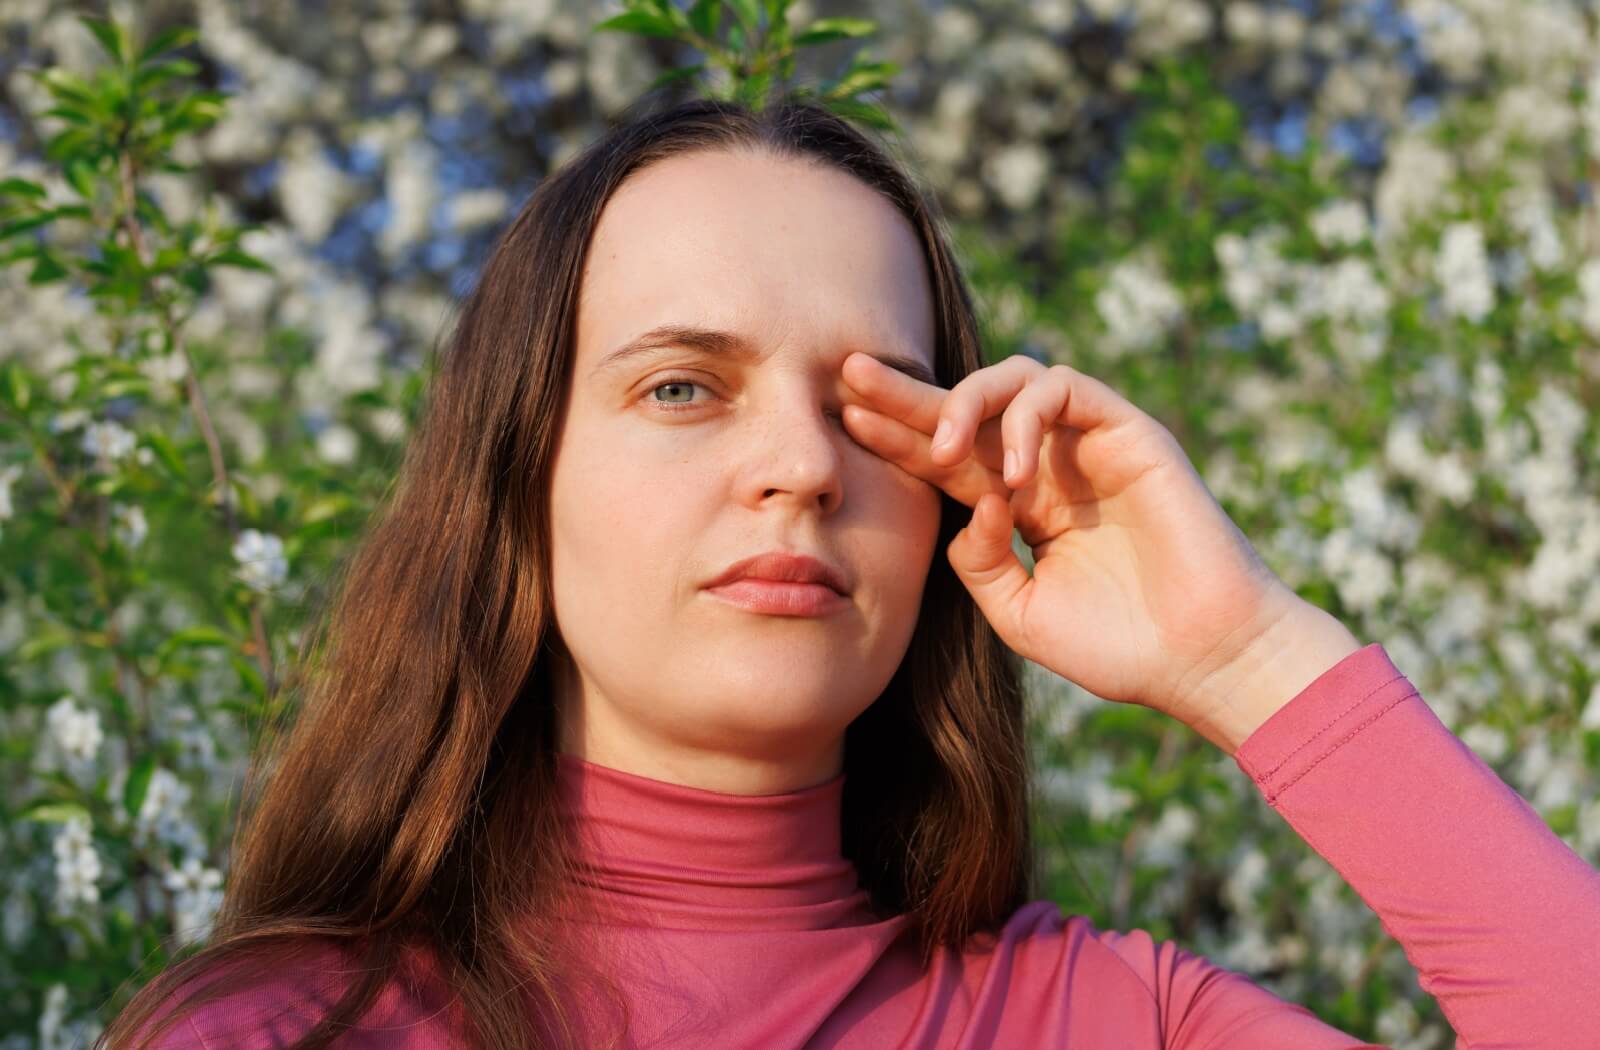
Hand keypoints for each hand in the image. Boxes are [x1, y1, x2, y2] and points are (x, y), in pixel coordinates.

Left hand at [840, 351, 1305, 732]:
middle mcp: (1047, 466)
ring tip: (942, 450)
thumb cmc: (1119, 646)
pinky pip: (1064, 388)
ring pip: (1014, 380)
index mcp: (1019, 506)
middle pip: (966, 411)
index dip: (897, 438)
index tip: (843, 423)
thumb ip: (976, 561)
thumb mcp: (1019, 612)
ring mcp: (1088, 446)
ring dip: (966, 402)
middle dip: (907, 391)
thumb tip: (964, 506)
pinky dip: (1025, 417)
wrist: (1200, 660)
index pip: (946, 459)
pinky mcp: (1129, 432)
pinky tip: (1009, 473)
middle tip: (852, 372)